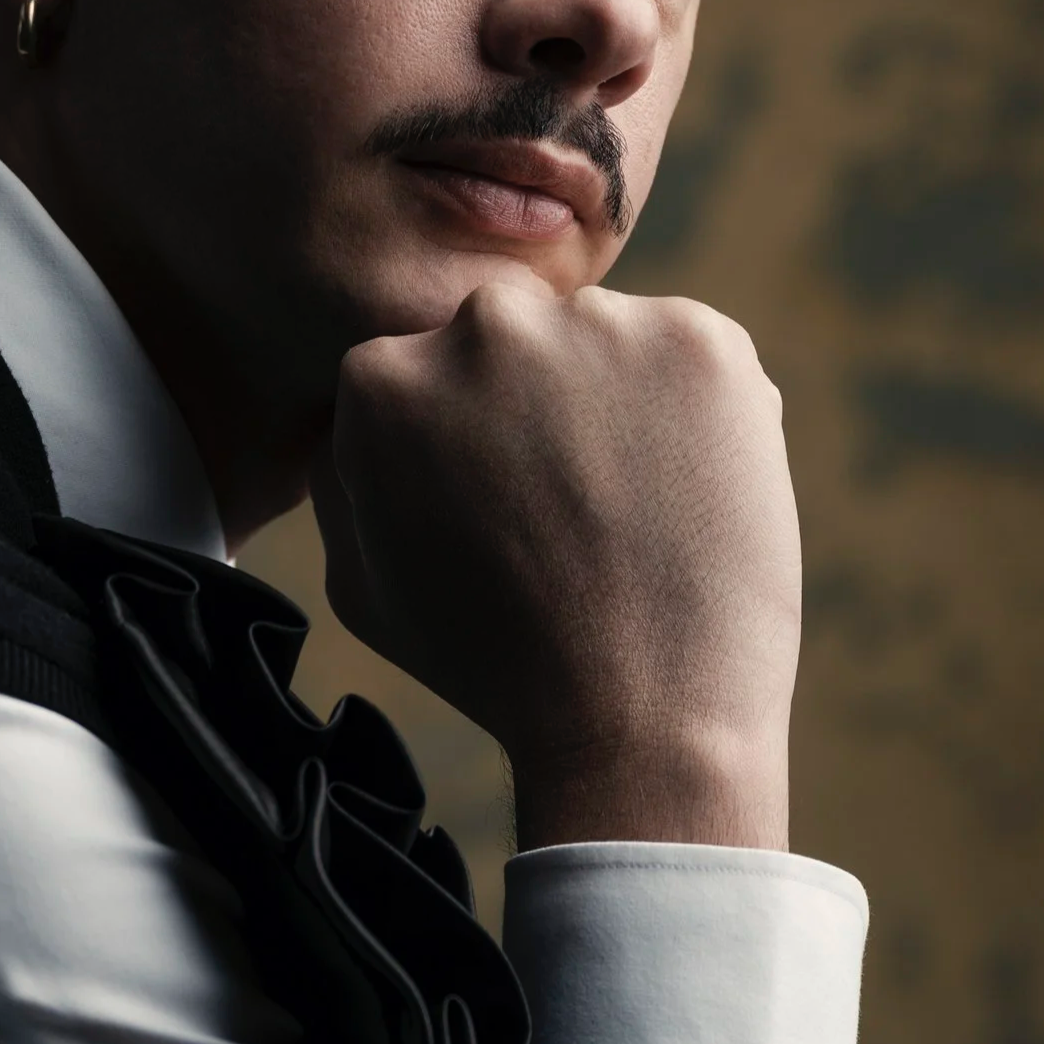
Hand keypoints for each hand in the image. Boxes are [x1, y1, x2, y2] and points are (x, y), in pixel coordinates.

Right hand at [310, 280, 799, 850]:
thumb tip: (354, 416)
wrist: (639, 718)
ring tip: (632, 510)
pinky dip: (695, 408)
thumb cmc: (491, 662)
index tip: (499, 505)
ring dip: (617, 401)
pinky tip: (684, 492)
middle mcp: (484, 325)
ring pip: (605, 340)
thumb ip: (341, 477)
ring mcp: (599, 324)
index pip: (427, 368)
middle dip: (537, 402)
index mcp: (381, 375)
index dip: (467, 439)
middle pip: (513, 337)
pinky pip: (691, 353)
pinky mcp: (702, 340)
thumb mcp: (357, 582)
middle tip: (570, 507)